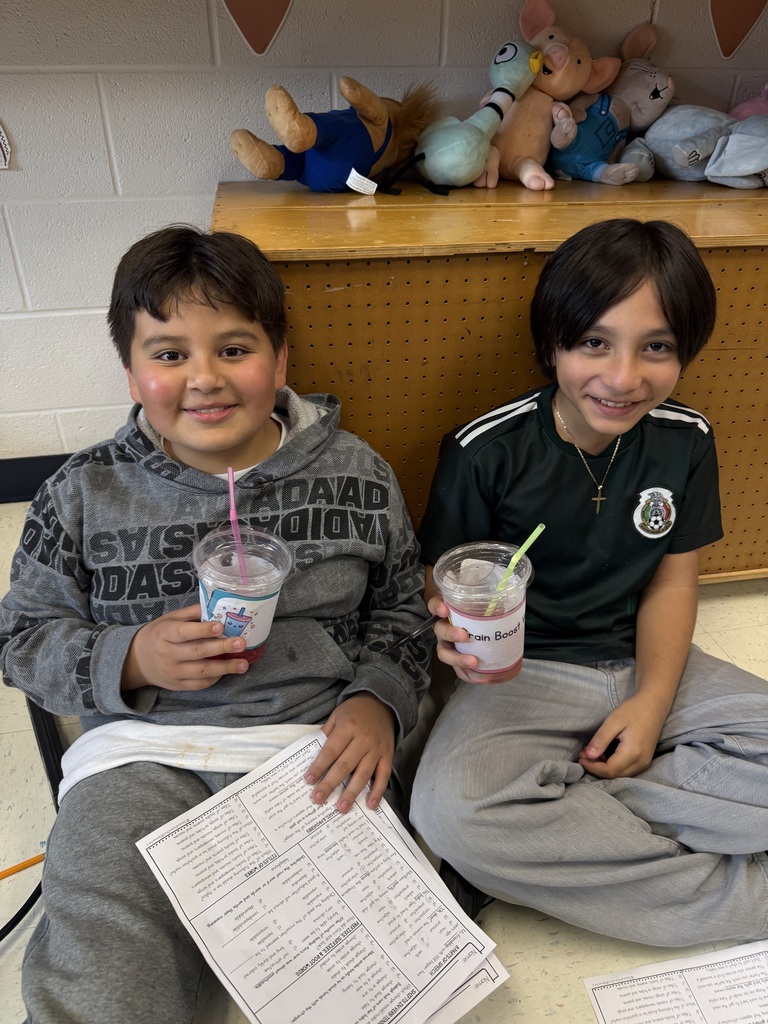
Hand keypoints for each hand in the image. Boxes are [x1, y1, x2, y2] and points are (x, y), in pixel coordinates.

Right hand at [121, 604, 249, 691]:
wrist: (137, 660)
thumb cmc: (158, 635)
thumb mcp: (169, 619)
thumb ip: (192, 613)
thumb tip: (217, 606)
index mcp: (164, 633)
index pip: (184, 632)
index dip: (203, 630)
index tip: (221, 626)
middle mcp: (167, 654)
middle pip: (197, 652)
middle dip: (221, 648)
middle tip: (241, 643)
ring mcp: (173, 672)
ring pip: (201, 671)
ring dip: (225, 668)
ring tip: (244, 664)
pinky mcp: (177, 686)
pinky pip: (199, 684)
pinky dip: (215, 678)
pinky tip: (227, 671)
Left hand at [304, 694, 395, 813]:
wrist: (382, 703)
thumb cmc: (355, 711)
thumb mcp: (337, 716)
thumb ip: (327, 734)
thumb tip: (314, 756)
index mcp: (348, 727)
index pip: (331, 750)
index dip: (319, 766)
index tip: (309, 780)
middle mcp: (363, 739)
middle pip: (345, 765)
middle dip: (330, 783)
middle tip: (318, 799)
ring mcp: (377, 749)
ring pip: (364, 774)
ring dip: (352, 792)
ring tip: (341, 808)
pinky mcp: (388, 756)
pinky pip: (384, 776)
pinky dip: (378, 791)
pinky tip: (370, 805)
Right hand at [428, 594, 519, 684]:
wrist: (482, 633)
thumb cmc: (479, 613)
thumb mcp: (479, 605)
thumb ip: (487, 602)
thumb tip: (509, 598)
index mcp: (447, 610)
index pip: (435, 605)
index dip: (437, 607)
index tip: (445, 610)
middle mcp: (443, 627)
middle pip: (439, 630)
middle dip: (450, 633)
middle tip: (464, 636)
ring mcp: (447, 645)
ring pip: (444, 653)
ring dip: (457, 658)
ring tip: (473, 662)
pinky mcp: (456, 661)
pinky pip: (458, 670)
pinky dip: (469, 674)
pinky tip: (482, 677)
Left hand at [578, 694, 667, 778]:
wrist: (653, 705)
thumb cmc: (633, 710)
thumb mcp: (613, 721)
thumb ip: (601, 739)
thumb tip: (588, 756)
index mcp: (633, 752)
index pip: (609, 770)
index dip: (592, 767)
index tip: (580, 757)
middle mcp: (641, 762)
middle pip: (615, 775)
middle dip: (596, 768)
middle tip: (583, 754)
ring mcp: (645, 763)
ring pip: (620, 774)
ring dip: (604, 767)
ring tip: (591, 753)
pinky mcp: (645, 760)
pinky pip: (626, 770)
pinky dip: (613, 766)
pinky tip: (604, 755)